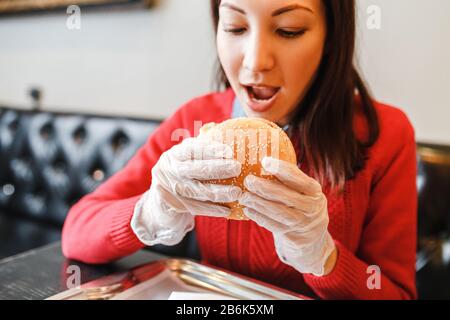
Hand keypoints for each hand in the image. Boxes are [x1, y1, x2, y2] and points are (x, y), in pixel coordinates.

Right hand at [131, 137, 241, 245]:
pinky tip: (228, 210)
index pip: (192, 150)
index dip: (210, 149)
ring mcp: (171, 189)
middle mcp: (169, 170)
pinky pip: (197, 208)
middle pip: (196, 169)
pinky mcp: (174, 206)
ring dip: (220, 192)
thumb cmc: (180, 174)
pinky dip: (213, 209)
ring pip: (198, 191)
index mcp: (174, 155)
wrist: (159, 202)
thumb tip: (226, 131)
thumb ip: (201, 147)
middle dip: (218, 168)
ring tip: (237, 192)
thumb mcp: (186, 159)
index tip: (228, 150)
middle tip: (237, 168)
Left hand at [238, 157, 336, 275]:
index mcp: (315, 192)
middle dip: (266, 188)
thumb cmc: (300, 205)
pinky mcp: (292, 237)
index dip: (283, 170)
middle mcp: (312, 208)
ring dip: (259, 203)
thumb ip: (289, 180)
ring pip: (279, 213)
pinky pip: (273, 226)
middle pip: (288, 197)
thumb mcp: (303, 192)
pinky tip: (247, 209)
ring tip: (243, 196)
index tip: (265, 161)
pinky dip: (259, 217)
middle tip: (248, 180)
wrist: (310, 238)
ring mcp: (303, 224)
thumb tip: (262, 158)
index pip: (300, 180)